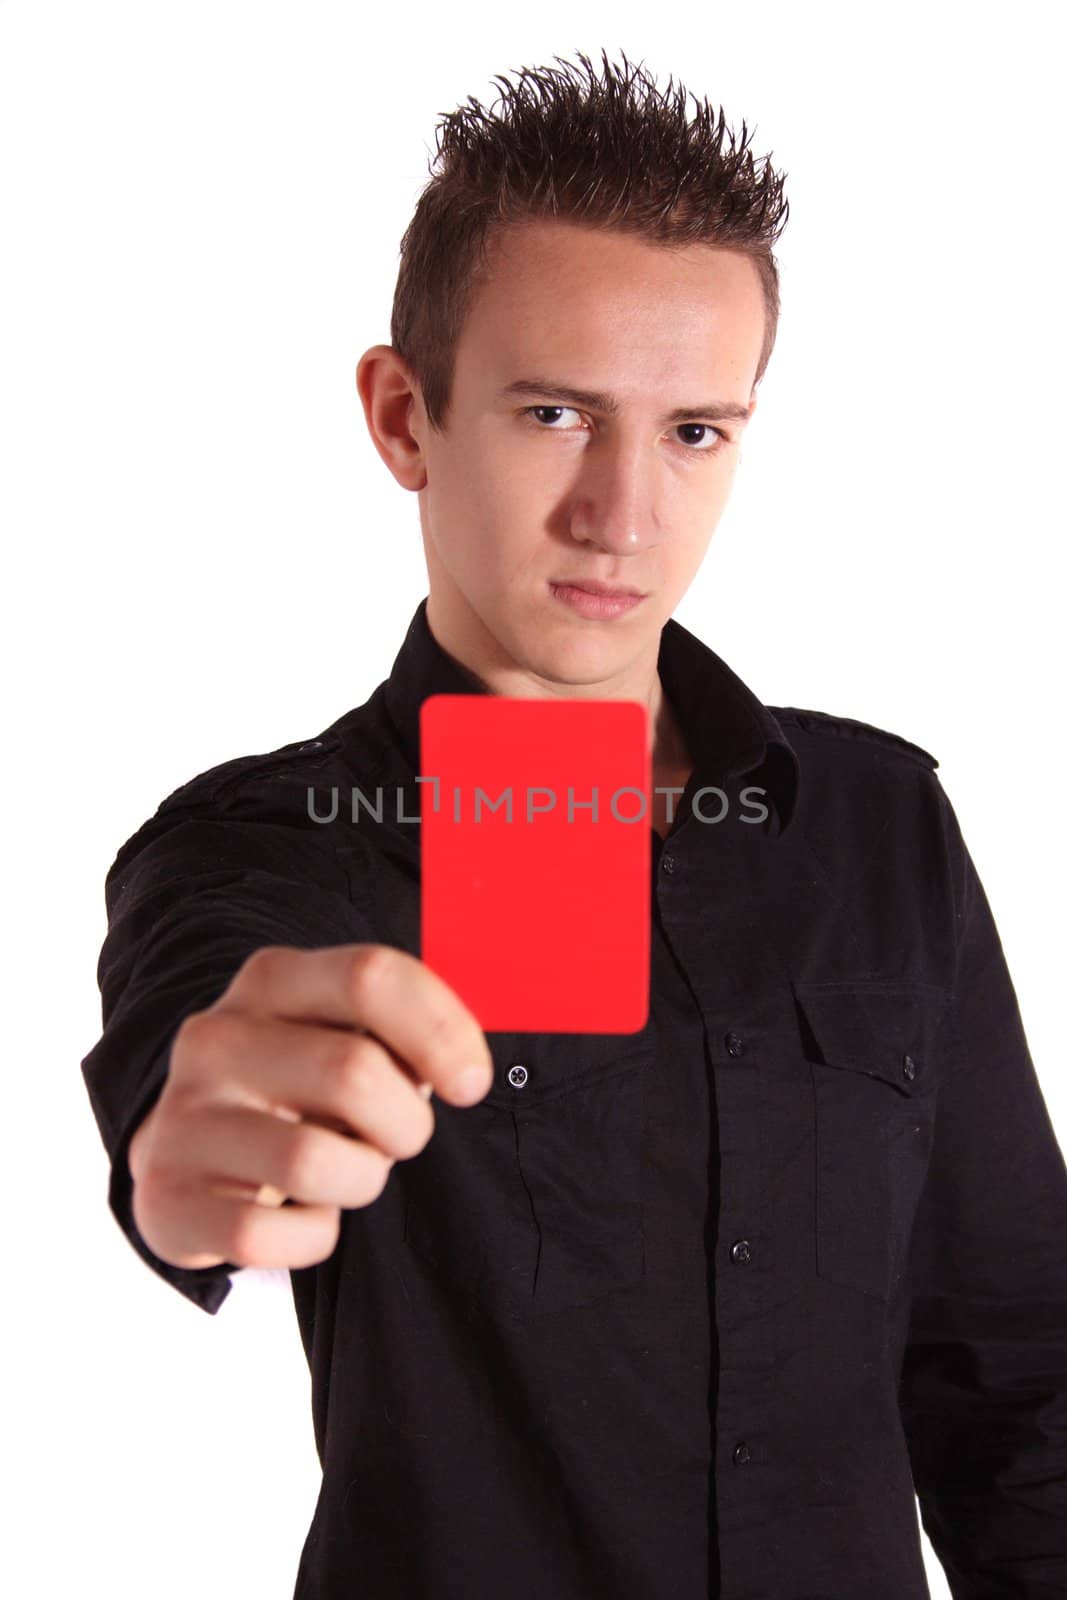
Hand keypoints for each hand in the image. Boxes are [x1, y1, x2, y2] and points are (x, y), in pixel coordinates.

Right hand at [127, 944, 492, 1271]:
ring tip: (348, 1171)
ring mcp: (185, 1117)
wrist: (185, 1151)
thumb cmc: (297, 1088)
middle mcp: (217, 1038)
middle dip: (406, 1122)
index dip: (442, 1030)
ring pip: (315, 1161)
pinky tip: (303, 1213)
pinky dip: (312, 1237)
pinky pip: (268, 1236)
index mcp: (271, 981)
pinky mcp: (167, 1197)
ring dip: (362, 1179)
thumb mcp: (341, 1035)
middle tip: (398, 1137)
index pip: (370, 977)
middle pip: (355, 1072)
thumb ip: (402, 1032)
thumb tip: (464, 1068)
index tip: (471, 1082)